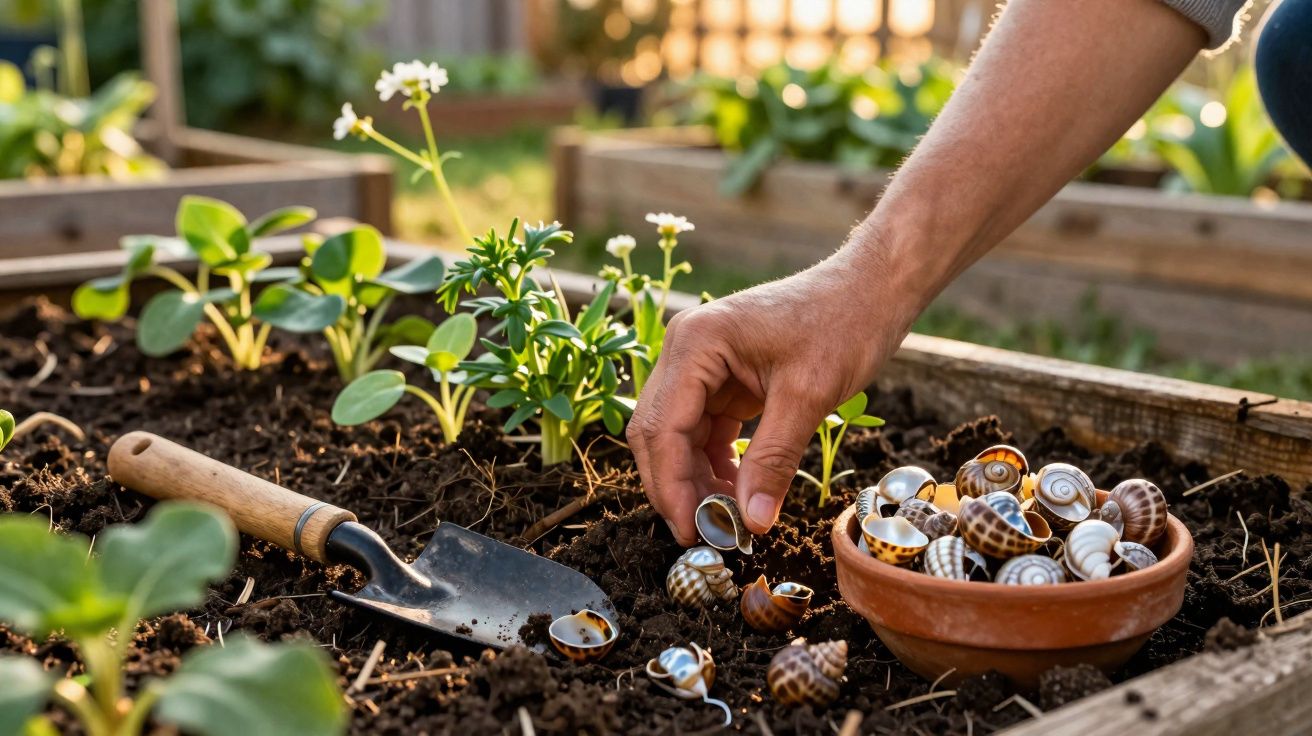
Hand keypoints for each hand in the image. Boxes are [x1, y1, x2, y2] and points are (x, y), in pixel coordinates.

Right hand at [627, 241, 918, 544]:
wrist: (871, 289)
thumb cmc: (843, 324)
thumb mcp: (809, 396)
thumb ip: (773, 459)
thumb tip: (753, 521)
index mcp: (696, 344)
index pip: (663, 427)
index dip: (671, 486)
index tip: (691, 532)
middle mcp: (687, 350)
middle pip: (658, 432)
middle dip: (677, 487)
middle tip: (703, 535)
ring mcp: (702, 364)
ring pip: (678, 436)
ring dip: (696, 479)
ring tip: (726, 520)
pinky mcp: (722, 377)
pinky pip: (704, 429)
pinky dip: (715, 463)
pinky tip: (737, 493)